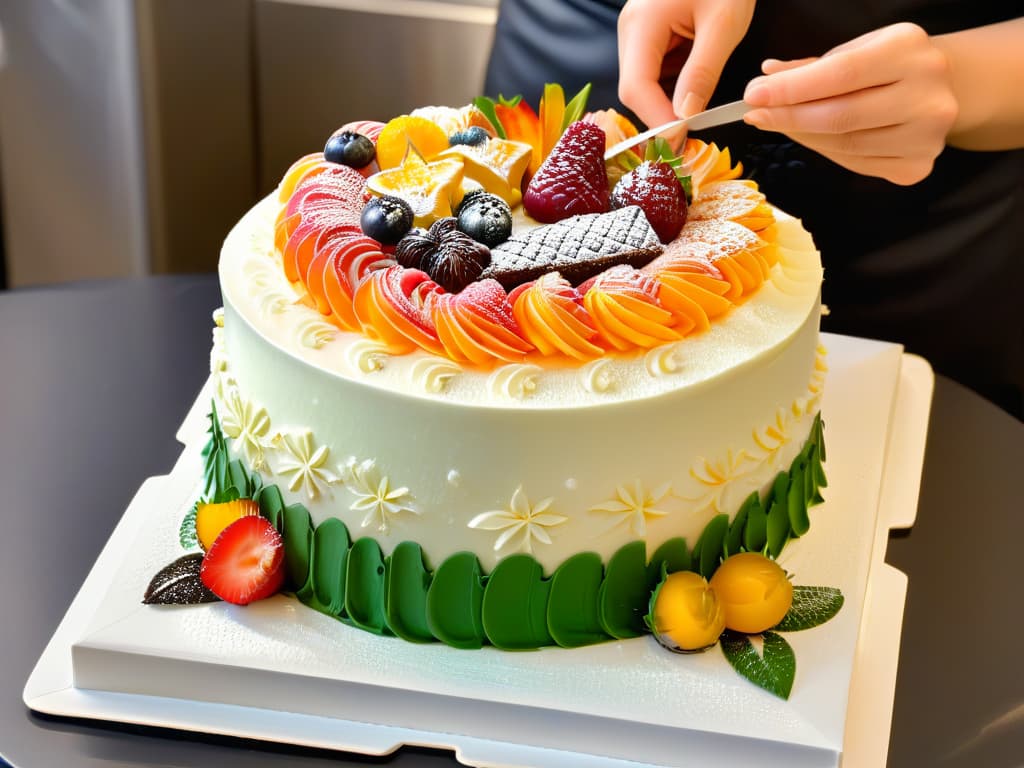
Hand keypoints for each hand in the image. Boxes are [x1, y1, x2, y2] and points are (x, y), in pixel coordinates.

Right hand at [617, 0, 755, 127]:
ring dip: (668, 97)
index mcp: (642, 25)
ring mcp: (636, 30)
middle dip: (662, 112)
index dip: (656, 120)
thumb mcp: (723, 25)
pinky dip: (673, 81)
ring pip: (643, 81)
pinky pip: (654, 68)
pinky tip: (695, 77)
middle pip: (635, 88)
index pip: (636, 88)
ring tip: (700, 100)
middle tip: (693, 131)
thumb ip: (702, 73)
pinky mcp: (648, 31)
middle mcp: (630, 29)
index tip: (681, 142)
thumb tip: (685, 116)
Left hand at [742, 23, 958, 184]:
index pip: (840, 74)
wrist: (942, 87)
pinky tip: (815, 139)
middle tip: (756, 116)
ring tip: (783, 124)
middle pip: (840, 116)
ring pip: (845, 146)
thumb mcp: (855, 50)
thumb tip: (765, 79)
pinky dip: (828, 153)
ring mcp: (928, 135)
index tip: (753, 96)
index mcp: (909, 48)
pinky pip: (856, 165)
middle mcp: (928, 92)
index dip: (791, 89)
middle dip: (789, 117)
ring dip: (804, 137)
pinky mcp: (917, 166)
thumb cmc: (888, 66)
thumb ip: (810, 67)